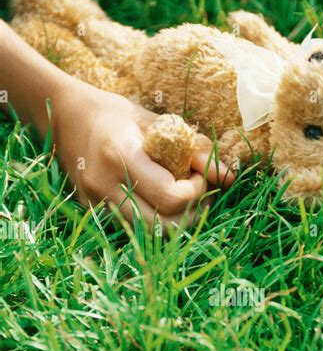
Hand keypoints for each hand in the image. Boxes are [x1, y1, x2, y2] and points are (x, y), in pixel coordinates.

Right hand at [52, 80, 234, 231]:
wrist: (64, 118)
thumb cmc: (115, 115)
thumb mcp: (157, 122)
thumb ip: (194, 149)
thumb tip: (229, 177)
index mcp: (121, 155)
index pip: (171, 196)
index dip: (196, 191)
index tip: (198, 176)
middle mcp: (105, 185)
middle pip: (163, 226)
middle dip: (191, 214)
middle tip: (199, 195)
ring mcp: (96, 203)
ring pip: (149, 235)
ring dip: (175, 222)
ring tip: (183, 201)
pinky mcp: (93, 213)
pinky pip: (133, 229)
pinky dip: (154, 220)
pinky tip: (159, 203)